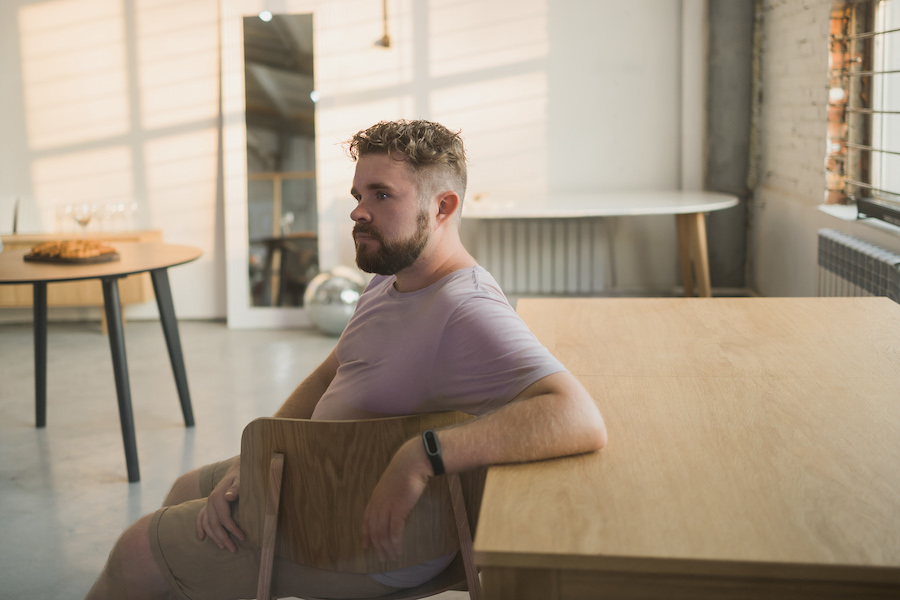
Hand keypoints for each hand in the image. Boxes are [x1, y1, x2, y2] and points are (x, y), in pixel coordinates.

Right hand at [197, 460, 244, 552]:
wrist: (238, 467)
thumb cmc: (243, 474)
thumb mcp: (242, 479)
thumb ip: (236, 488)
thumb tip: (228, 496)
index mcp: (218, 496)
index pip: (224, 518)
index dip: (232, 529)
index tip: (243, 538)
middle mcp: (210, 500)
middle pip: (214, 524)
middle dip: (224, 538)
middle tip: (234, 550)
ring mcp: (208, 503)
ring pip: (207, 523)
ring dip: (214, 537)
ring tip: (224, 547)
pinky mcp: (208, 504)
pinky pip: (200, 517)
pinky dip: (200, 527)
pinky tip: (201, 537)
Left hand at [362, 439, 431, 561]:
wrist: (411, 463)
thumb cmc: (404, 471)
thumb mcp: (391, 485)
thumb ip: (388, 496)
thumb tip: (392, 506)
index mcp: (374, 499)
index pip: (366, 521)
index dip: (365, 535)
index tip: (366, 546)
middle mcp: (377, 505)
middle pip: (374, 531)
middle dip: (378, 547)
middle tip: (383, 558)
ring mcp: (387, 507)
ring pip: (383, 534)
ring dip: (387, 548)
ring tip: (393, 557)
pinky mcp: (398, 510)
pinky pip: (394, 531)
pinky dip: (395, 543)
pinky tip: (399, 549)